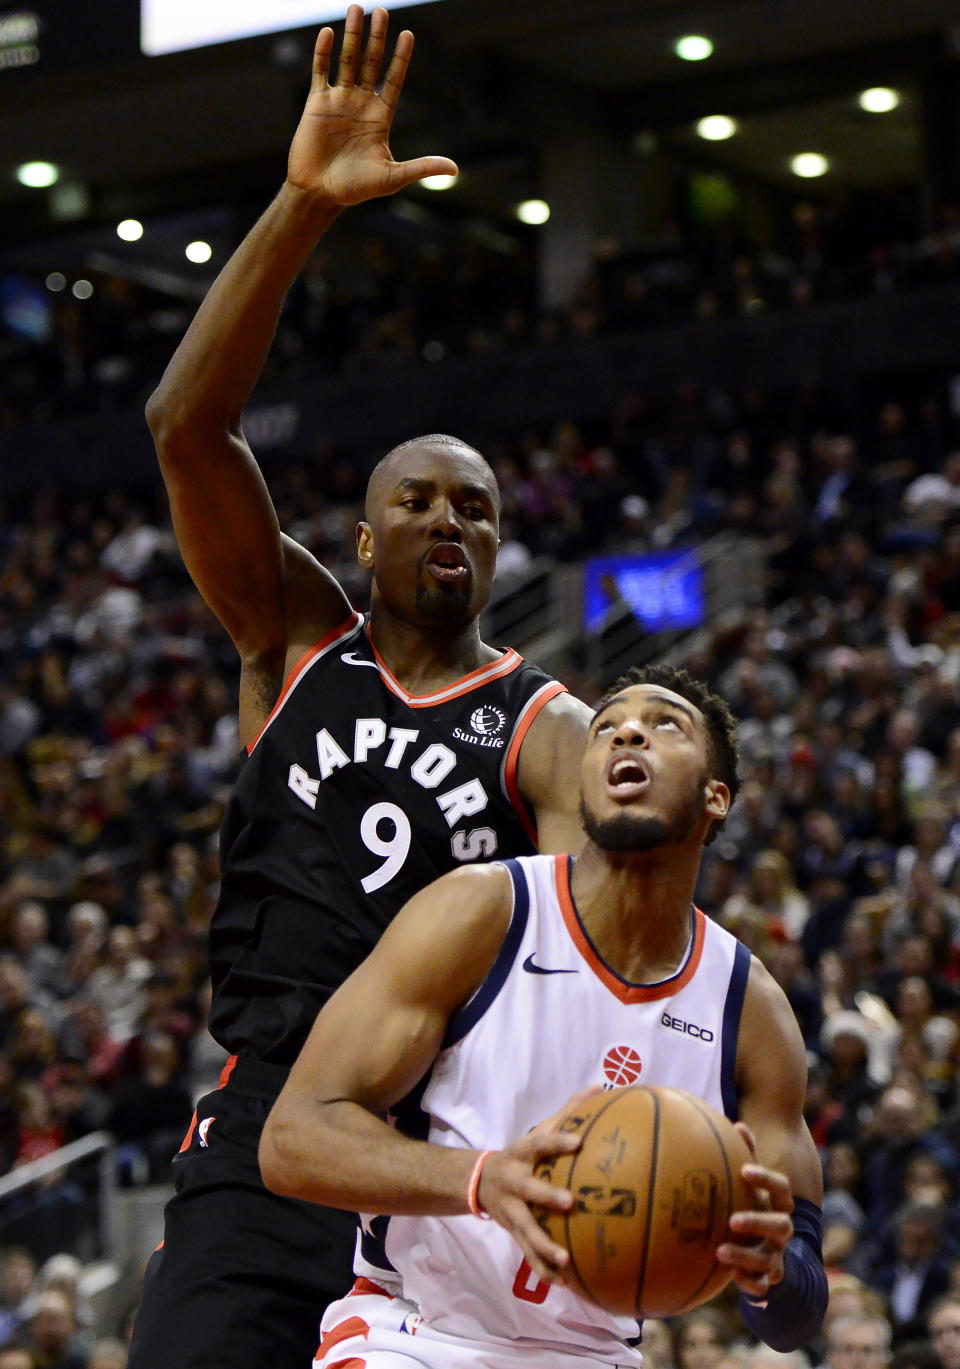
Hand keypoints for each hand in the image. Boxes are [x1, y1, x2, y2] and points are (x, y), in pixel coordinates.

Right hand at [287, 5, 457, 206]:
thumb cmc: (357, 189)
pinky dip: (323, 52)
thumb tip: (454, 168)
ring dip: (351, 35)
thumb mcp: (393, 177)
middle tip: (382, 11)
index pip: (394, 80)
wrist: (321, 193)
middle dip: (377, 38)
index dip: (400, 58)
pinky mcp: (317, 103)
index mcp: (381, 116)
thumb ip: (421, 167)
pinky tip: (329, 32)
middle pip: (371, 63)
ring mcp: (339, 100)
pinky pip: (321, 72)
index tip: (408, 35)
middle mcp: (362, 103)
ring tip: (356, 8)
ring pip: (347, 61)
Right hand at [477, 1088, 603, 1284]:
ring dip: (544, 1245)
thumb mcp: (538, 1131)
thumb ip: (568, 1112)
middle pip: (528, 1189)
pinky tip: (564, 1283)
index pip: (539, 1142)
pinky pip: (528, 1254)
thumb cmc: (523, 1154)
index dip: (556, 1142)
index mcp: (521, 1153)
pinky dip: (543, 1269)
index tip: (578, 1142)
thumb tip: (599, 1087)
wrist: (480, 1181)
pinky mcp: (513, 1233)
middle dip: (547, 1195)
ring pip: (526, 1229)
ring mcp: (511, 1210)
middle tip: (570, 1203)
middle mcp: (513, 1182)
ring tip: (565, 1259)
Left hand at [716, 1123, 793, 1298]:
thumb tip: (737, 1124)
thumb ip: (745, 1156)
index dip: (766, 1178)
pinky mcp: (767, 1278)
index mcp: (778, 1204)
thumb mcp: (749, 1184)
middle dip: (759, 1222)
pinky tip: (731, 1276)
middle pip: (781, 1226)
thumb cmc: (751, 1205)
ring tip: (720, 1251)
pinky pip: (762, 1285)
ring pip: (769, 1259)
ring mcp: (776, 1256)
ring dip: (745, 1255)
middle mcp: (782, 1231)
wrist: (765, 1249)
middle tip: (732, 1220)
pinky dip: (749, 1283)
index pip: (781, 1188)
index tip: (744, 1169)